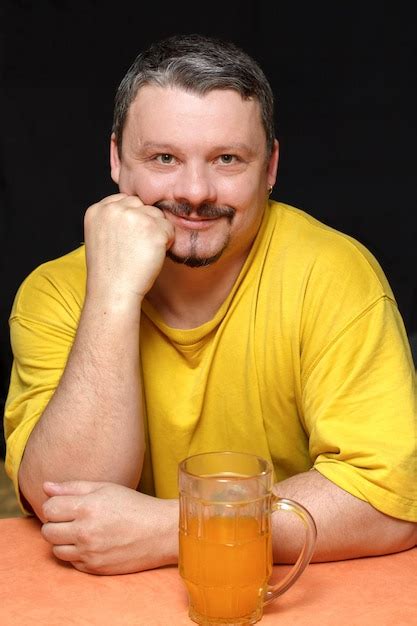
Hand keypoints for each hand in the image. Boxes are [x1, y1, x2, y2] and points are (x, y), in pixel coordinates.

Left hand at [41, 481, 178, 574]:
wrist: (159, 531)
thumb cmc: (133, 505)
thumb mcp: (105, 488)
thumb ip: (73, 487)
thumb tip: (46, 486)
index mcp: (86, 507)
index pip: (49, 508)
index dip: (55, 505)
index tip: (66, 504)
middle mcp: (85, 532)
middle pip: (47, 531)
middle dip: (55, 523)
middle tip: (71, 518)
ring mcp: (89, 553)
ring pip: (56, 549)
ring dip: (63, 540)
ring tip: (81, 531)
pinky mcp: (95, 568)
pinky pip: (71, 562)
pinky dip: (76, 553)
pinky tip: (91, 543)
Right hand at [84, 193, 174, 302]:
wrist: (113, 291)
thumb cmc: (110, 270)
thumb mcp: (100, 236)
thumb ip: (113, 219)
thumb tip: (135, 209)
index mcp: (97, 210)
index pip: (125, 200)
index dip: (133, 218)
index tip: (129, 237)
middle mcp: (114, 209)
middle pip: (142, 205)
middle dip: (145, 222)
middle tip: (137, 246)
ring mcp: (134, 217)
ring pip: (157, 215)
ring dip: (156, 232)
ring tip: (143, 252)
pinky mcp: (153, 228)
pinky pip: (170, 229)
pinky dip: (167, 243)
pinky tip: (152, 256)